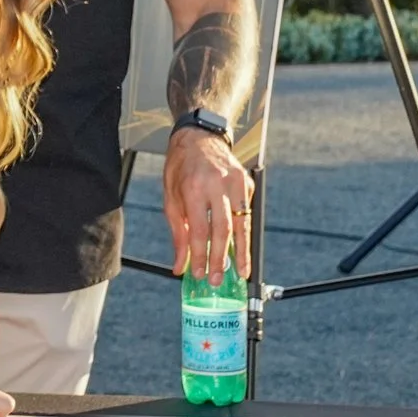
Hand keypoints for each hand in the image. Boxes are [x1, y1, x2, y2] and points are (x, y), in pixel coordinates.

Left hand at [164, 127, 252, 282]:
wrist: (198, 137)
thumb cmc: (180, 168)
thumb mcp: (170, 197)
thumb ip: (177, 233)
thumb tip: (179, 265)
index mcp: (193, 188)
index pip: (199, 230)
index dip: (200, 255)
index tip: (199, 273)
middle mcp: (217, 184)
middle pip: (223, 230)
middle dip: (221, 259)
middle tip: (218, 279)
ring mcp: (235, 182)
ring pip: (242, 224)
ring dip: (241, 251)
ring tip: (241, 272)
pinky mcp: (246, 182)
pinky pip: (247, 212)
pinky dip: (244, 232)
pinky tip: (241, 248)